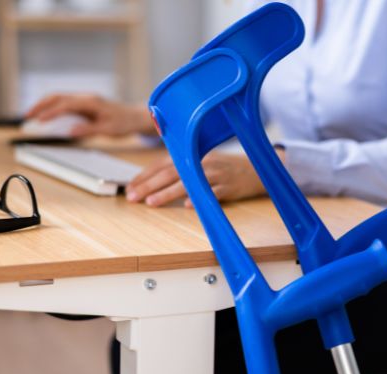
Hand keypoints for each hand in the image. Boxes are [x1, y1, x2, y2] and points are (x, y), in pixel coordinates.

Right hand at [25, 94, 154, 136]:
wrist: (134, 117)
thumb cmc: (123, 122)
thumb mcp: (108, 130)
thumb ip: (90, 130)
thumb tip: (72, 132)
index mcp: (91, 102)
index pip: (66, 105)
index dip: (52, 113)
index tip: (40, 121)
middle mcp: (85, 98)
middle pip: (57, 97)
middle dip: (40, 105)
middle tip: (27, 116)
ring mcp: (83, 101)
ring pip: (58, 99)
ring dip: (43, 106)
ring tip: (30, 117)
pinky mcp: (83, 106)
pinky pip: (63, 105)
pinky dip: (51, 109)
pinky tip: (44, 118)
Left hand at [126, 150, 284, 206]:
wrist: (256, 170)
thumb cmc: (225, 168)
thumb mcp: (202, 163)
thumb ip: (181, 169)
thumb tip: (154, 181)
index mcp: (192, 154)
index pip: (162, 164)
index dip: (145, 176)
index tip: (130, 187)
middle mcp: (201, 162)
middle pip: (170, 173)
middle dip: (149, 186)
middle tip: (132, 197)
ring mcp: (215, 174)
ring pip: (187, 183)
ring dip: (168, 193)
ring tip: (151, 202)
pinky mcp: (228, 186)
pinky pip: (212, 193)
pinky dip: (200, 198)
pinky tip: (188, 205)